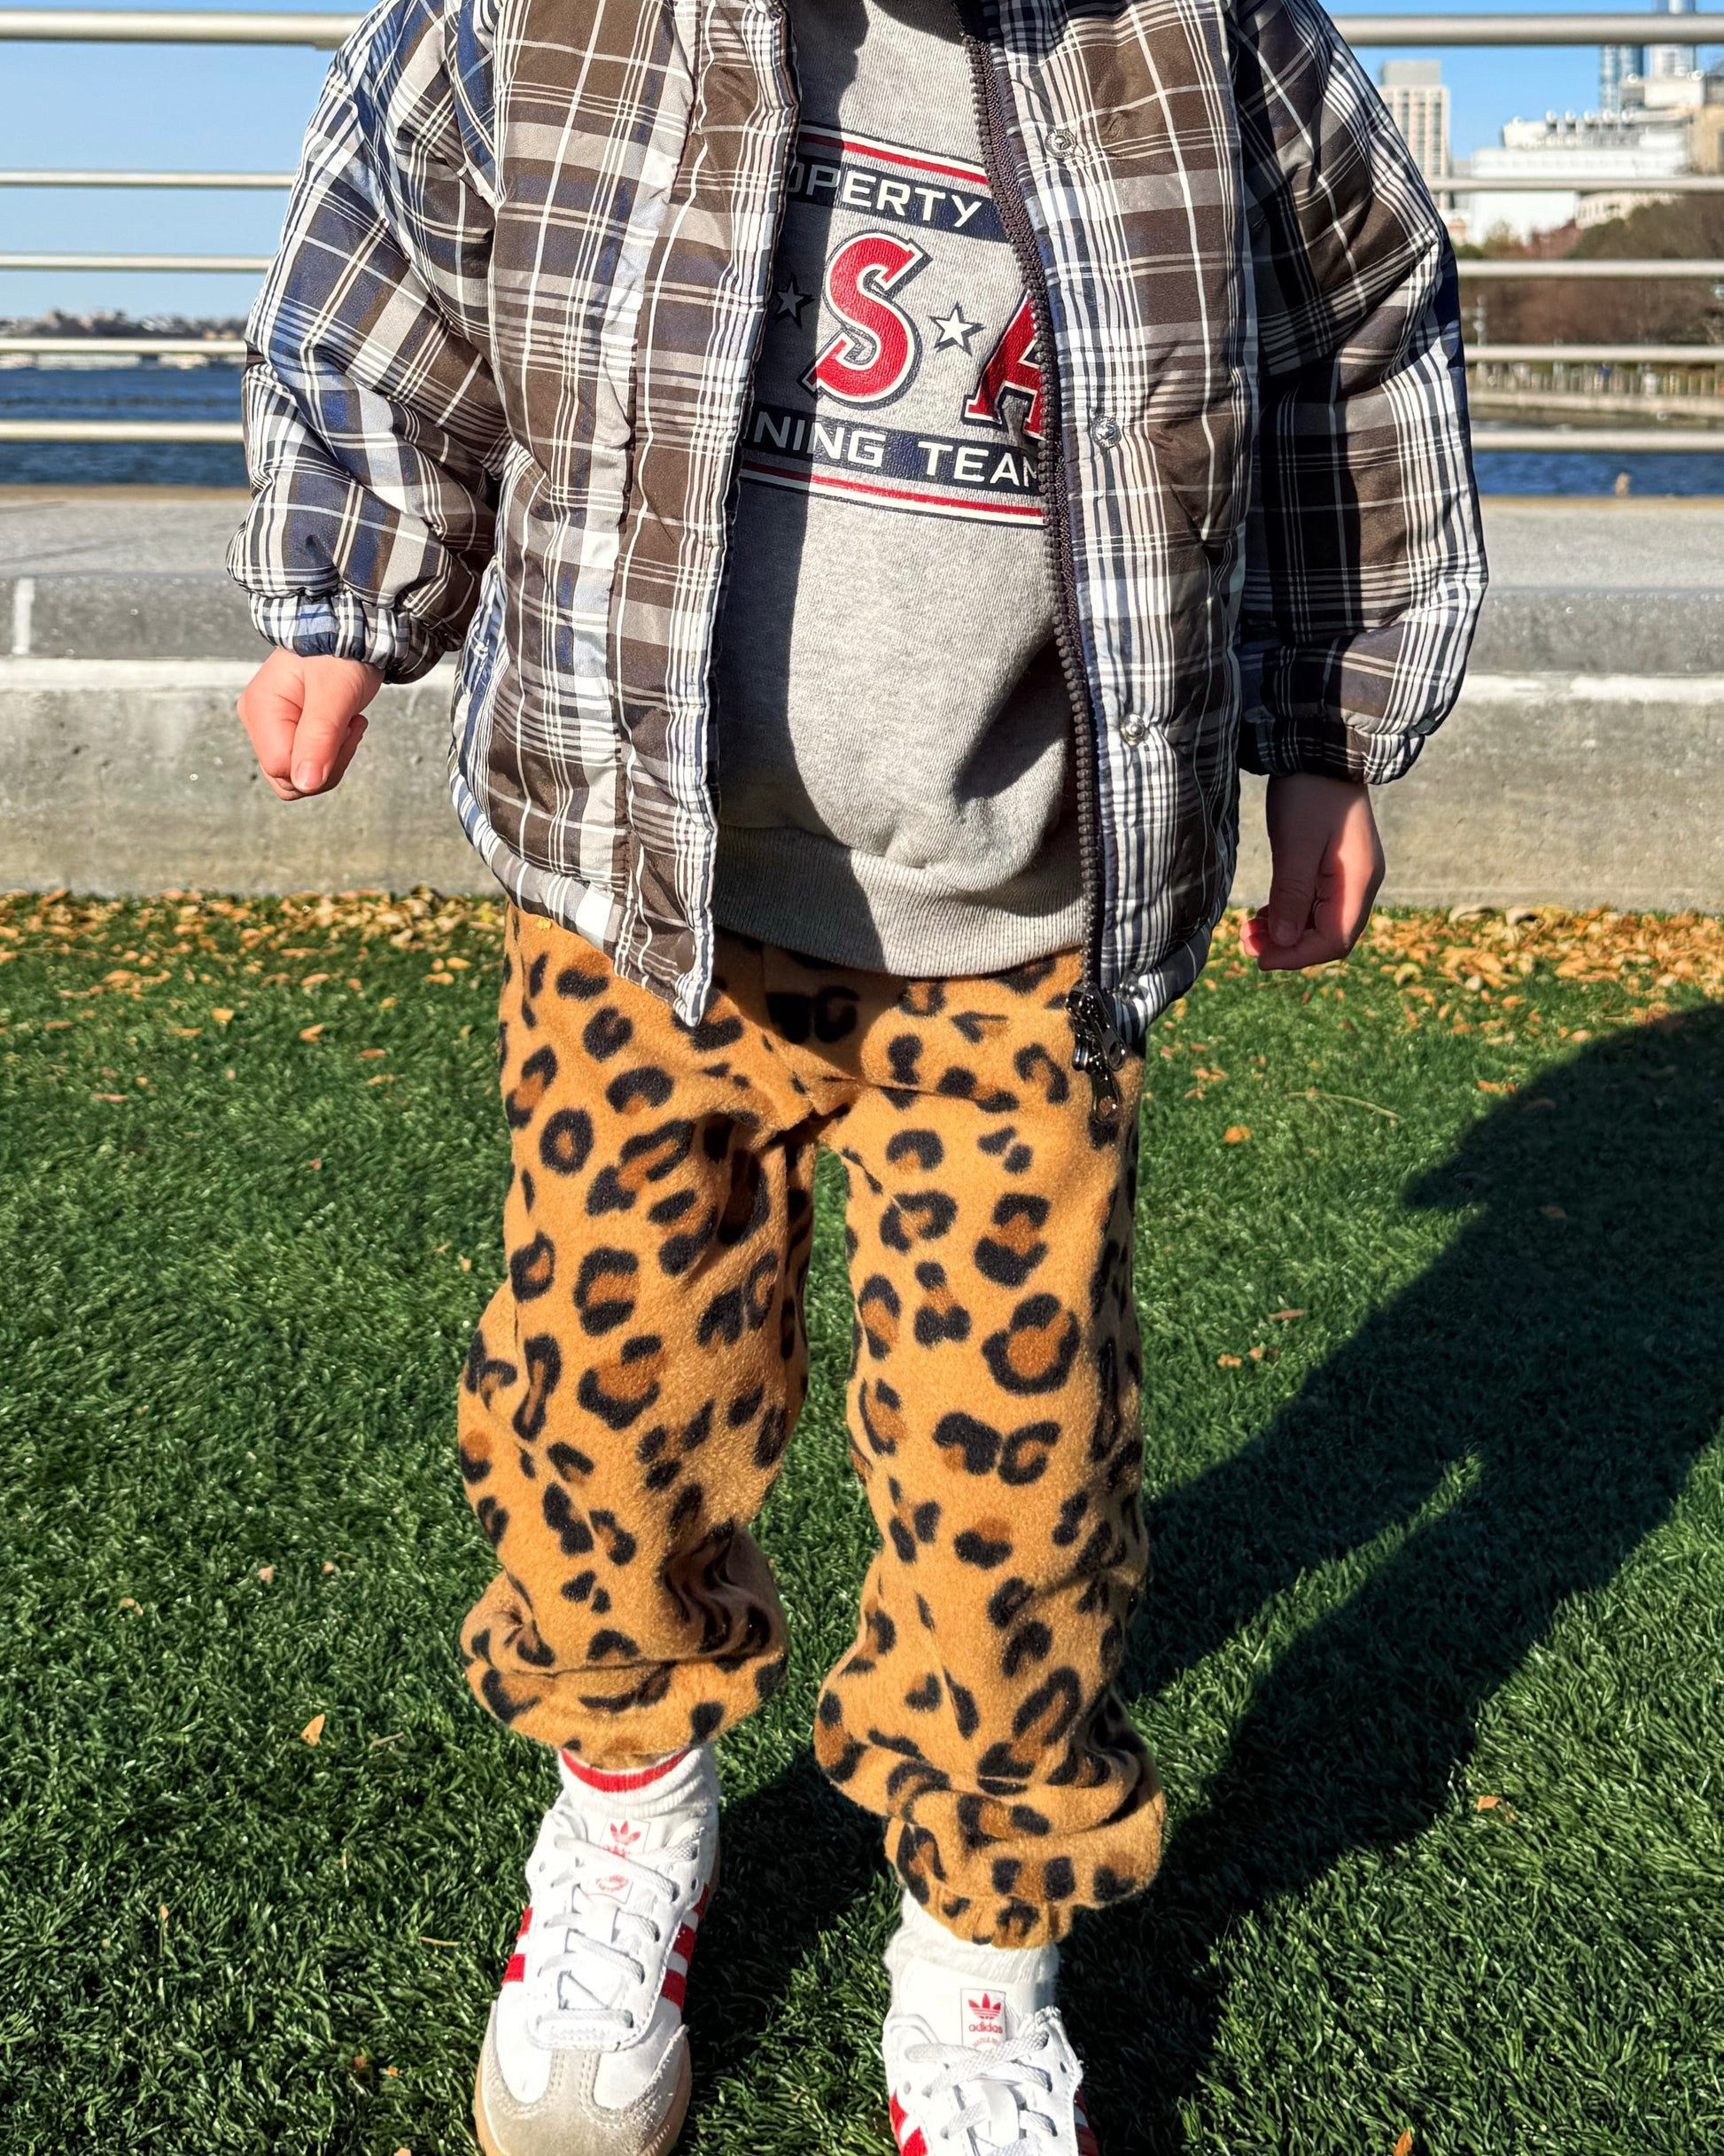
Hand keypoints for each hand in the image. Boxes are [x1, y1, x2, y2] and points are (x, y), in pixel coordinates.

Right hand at [237, 649, 382, 800]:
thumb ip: (319, 739)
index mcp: (261, 710)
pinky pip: (307, 761)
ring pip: (299, 775)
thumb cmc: (341, 653)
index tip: (347, 729)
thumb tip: (306, 784)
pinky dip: (331, 751)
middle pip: (288, 778)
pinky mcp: (287, 729)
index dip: (320, 764)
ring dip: (332, 757)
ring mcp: (271, 727)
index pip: (282, 768)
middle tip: (349, 727)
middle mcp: (259, 721)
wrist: (351, 630)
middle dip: (327, 764)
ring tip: (346, 722)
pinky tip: (343, 724)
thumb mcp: (335, 694)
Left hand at [1239, 773, 1384, 971]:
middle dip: (1288, 946)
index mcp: (1358, 881)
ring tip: (1249, 929)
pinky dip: (1290, 913)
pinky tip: (1265, 913)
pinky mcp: (1334, 865)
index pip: (1334, 940)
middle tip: (1246, 942)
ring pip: (1319, 921)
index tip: (1260, 958)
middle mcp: (1360, 883)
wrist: (1320, 747)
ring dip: (1286, 931)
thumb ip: (1292, 895)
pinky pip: (1315, 903)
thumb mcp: (1295, 845)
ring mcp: (1349, 874)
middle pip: (1328, 935)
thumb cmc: (1309, 793)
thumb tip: (1286, 940)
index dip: (1297, 956)